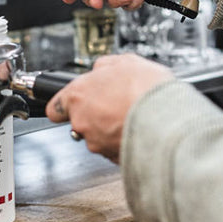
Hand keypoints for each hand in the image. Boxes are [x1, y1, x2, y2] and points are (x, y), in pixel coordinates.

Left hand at [46, 53, 173, 162]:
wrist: (168, 121)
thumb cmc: (146, 91)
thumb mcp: (126, 62)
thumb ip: (106, 65)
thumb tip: (100, 68)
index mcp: (78, 95)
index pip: (54, 107)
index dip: (64, 106)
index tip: (71, 105)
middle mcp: (81, 121)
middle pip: (79, 121)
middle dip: (95, 115)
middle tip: (115, 106)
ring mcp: (96, 142)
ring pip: (97, 137)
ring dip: (110, 129)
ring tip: (132, 118)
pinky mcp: (112, 158)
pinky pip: (114, 150)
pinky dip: (124, 142)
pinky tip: (138, 131)